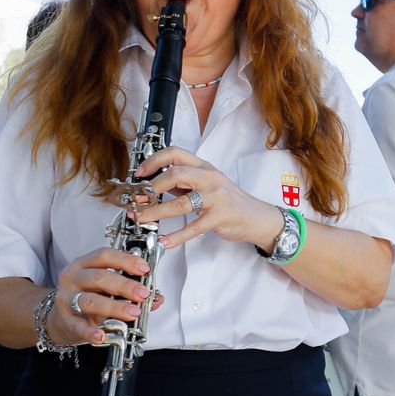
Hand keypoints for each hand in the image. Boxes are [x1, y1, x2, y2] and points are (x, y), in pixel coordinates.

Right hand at [50, 246, 163, 345]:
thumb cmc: (87, 296)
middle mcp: (74, 278)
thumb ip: (129, 289)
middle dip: (124, 285)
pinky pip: (78, 326)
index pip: (104, 255)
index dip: (125, 260)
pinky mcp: (65, 320)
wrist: (58, 317)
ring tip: (133, 312)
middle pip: (99, 277)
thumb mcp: (106, 288)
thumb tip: (157, 298)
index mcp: (84, 264)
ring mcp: (67, 299)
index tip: (144, 268)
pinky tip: (101, 335)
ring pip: (90, 300)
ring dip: (114, 307)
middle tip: (143, 294)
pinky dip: (90, 331)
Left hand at [130, 146, 285, 251]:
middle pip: (176, 174)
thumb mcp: (208, 184)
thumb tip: (155, 185)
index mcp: (204, 167)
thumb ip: (184, 183)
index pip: (176, 153)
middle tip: (138, 198)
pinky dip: (176, 236)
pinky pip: (194, 227)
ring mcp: (216, 197)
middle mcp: (210, 178)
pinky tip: (164, 241)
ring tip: (142, 218)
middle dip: (152, 187)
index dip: (154, 161)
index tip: (139, 173)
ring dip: (157, 212)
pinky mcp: (219, 217)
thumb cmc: (230, 201)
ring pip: (181, 202)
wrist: (256, 217)